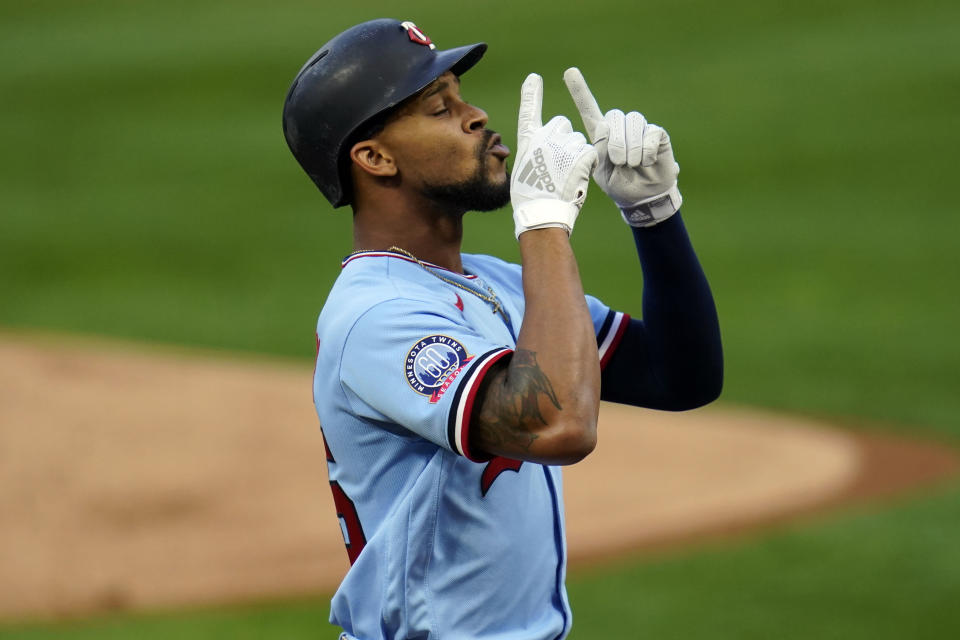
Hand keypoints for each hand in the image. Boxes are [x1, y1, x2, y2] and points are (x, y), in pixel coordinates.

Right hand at [511, 73, 597, 238]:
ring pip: (579, 141)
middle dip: (565, 140)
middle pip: (562, 125)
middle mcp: (544, 137)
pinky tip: (578, 178)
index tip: (534, 78)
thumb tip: (541, 154)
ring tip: (567, 177)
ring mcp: (563, 144)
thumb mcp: (523, 172)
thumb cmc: (530, 200)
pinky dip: (588, 165)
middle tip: (560, 165)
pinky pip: (590, 153)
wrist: (542, 213)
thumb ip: (534, 155)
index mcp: (528, 141)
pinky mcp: (580, 154)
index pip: (528, 111)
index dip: (531, 94)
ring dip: (577, 156)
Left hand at [563, 67, 681, 227]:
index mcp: (602, 135)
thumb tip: (602, 128)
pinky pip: (651, 132)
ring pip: (633, 121)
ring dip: (631, 147)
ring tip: (632, 164)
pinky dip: (647, 150)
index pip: (589, 108)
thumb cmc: (620, 185)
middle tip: (620, 162)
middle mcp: (620, 128)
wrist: (643, 197)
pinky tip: (647, 161)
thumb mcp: (602, 171)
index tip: (569, 72)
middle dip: (616, 142)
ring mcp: (639, 129)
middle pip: (614, 116)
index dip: (579, 90)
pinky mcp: (657, 134)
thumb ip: (598, 150)